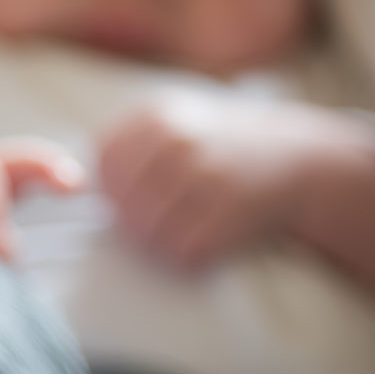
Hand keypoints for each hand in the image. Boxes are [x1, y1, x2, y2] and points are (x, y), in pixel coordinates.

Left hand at [99, 94, 321, 269]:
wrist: (297, 157)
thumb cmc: (223, 145)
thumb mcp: (176, 120)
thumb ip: (128, 147)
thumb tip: (77, 189)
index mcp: (157, 116)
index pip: (104, 165)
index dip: (111, 191)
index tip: (133, 198)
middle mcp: (179, 142)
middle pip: (121, 205)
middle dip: (133, 222)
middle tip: (161, 221)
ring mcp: (206, 176)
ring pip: (148, 232)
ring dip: (159, 243)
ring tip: (183, 230)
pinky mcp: (231, 212)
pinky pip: (185, 251)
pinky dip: (189, 257)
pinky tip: (204, 241)